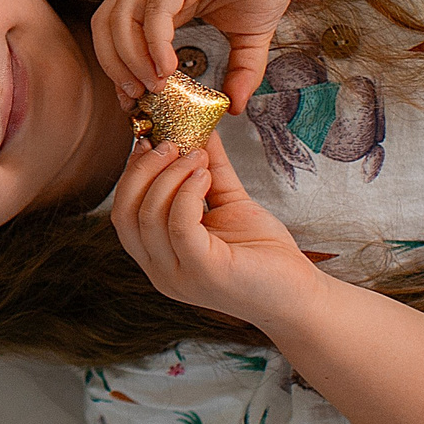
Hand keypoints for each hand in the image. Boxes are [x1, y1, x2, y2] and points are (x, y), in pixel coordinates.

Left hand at [91, 0, 310, 113]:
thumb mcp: (251, 37)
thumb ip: (242, 72)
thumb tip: (236, 107)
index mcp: (161, 0)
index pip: (118, 36)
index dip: (120, 72)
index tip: (136, 104)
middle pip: (105, 26)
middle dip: (114, 67)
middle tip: (138, 99)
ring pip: (120, 16)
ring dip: (129, 58)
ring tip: (154, 86)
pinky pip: (155, 5)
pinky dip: (154, 39)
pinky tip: (167, 66)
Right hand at [110, 132, 314, 326]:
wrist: (300, 295)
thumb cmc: (264, 255)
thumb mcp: (228, 203)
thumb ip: (211, 170)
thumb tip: (200, 129)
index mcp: (159, 257)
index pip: (124, 212)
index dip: (131, 172)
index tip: (151, 140)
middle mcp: (162, 271)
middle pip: (126, 212)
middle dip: (143, 169)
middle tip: (172, 143)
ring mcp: (180, 276)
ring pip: (150, 216)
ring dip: (170, 175)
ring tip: (198, 157)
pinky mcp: (205, 273)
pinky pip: (179, 225)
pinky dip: (187, 192)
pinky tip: (205, 176)